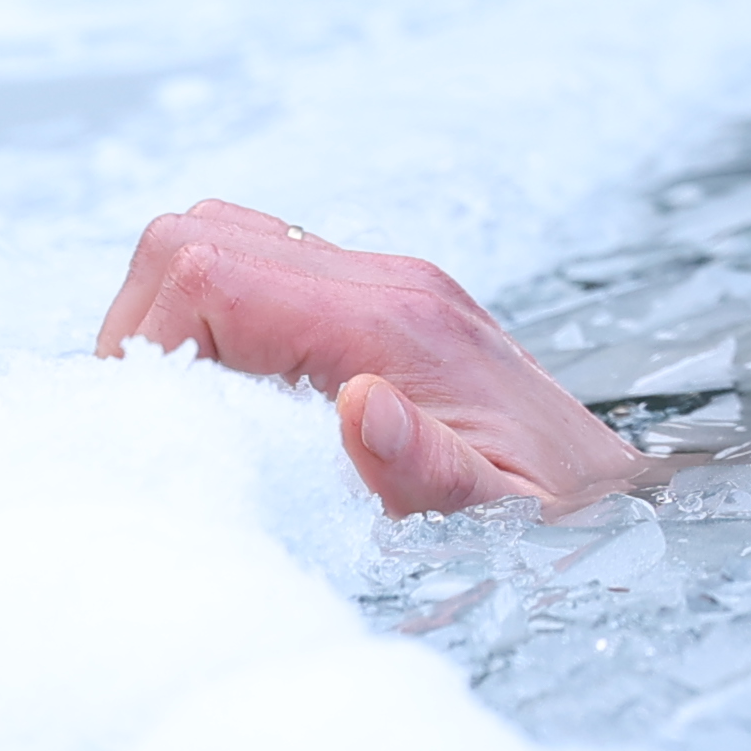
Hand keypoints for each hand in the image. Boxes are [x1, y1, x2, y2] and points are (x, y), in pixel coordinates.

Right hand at [96, 201, 649, 514]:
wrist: (607, 486)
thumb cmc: (550, 507)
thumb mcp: (495, 516)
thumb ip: (427, 468)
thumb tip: (361, 407)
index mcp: (396, 324)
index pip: (211, 270)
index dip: (149, 341)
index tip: (157, 421)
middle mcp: (385, 283)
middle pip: (199, 235)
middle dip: (143, 322)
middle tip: (161, 416)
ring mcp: (379, 284)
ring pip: (222, 239)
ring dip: (174, 317)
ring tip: (193, 409)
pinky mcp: (375, 303)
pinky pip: (261, 272)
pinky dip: (215, 321)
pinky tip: (236, 400)